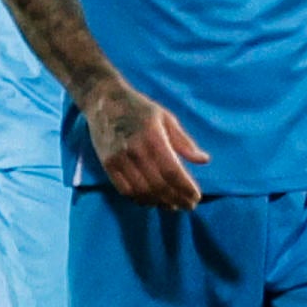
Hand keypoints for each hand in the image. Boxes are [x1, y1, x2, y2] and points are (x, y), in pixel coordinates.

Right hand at [86, 81, 207, 209]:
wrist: (103, 100)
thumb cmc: (139, 108)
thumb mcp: (166, 118)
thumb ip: (184, 141)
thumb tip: (204, 160)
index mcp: (152, 137)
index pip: (172, 171)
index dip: (185, 188)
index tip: (196, 197)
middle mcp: (134, 150)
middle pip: (158, 184)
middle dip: (176, 199)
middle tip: (189, 206)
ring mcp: (118, 159)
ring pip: (142, 191)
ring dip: (159, 202)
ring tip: (173, 205)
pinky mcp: (107, 164)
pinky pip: (124, 190)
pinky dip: (140, 199)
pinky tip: (152, 201)